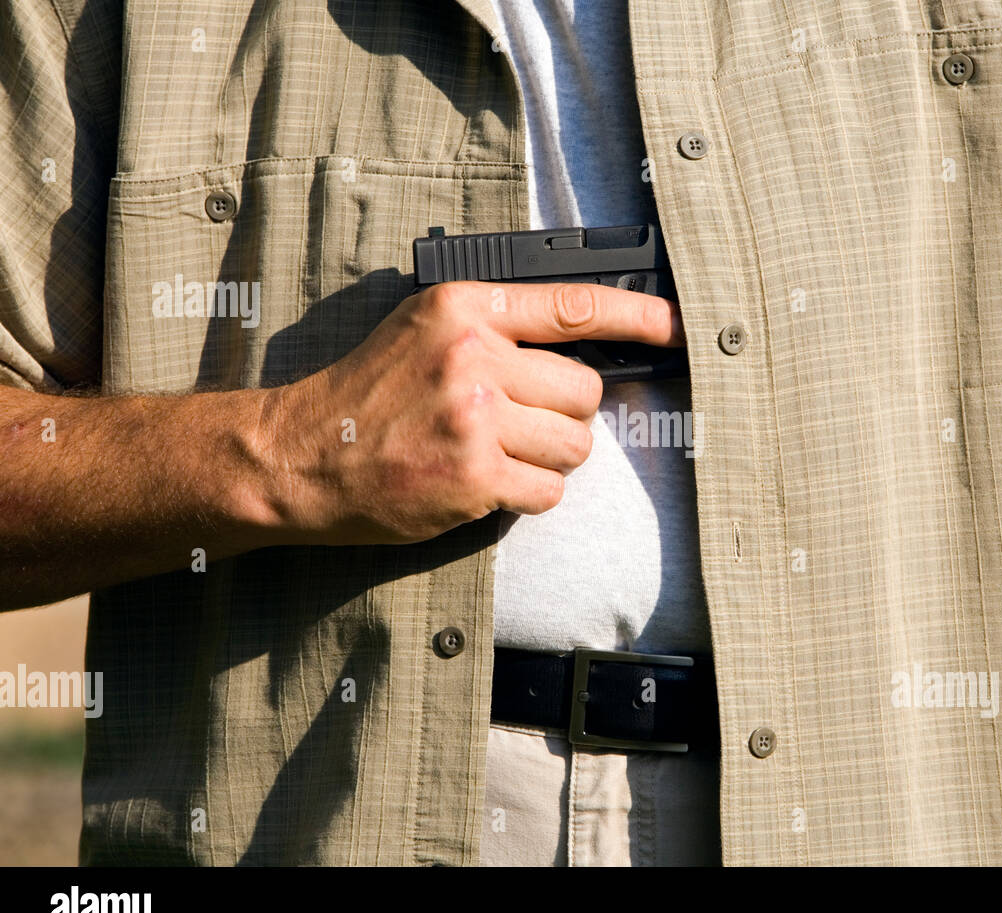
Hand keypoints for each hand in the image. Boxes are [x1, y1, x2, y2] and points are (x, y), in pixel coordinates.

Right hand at [256, 281, 683, 545]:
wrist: (301, 457)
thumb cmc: (367, 393)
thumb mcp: (423, 331)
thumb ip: (497, 327)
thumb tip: (581, 345)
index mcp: (465, 310)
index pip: (574, 306)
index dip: (638, 317)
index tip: (676, 327)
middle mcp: (475, 358)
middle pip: (584, 391)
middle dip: (566, 414)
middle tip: (522, 423)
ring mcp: (476, 420)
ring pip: (575, 446)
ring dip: (550, 458)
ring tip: (501, 454)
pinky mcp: (474, 479)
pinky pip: (548, 492)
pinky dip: (529, 494)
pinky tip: (487, 484)